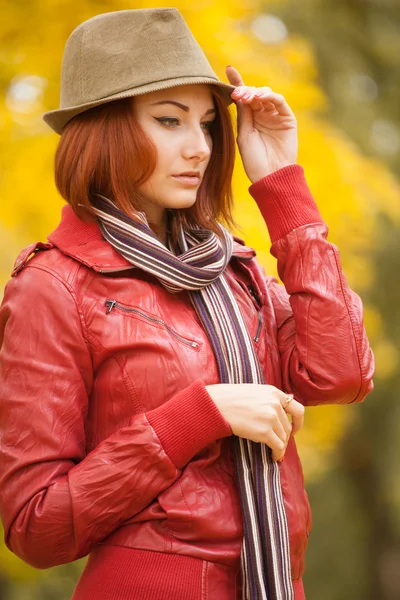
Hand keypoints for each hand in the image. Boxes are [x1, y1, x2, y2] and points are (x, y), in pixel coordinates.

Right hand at [205, 383, 303, 461]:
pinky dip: (278, 454)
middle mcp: (276, 404)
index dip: (298, 422)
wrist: (217, 405)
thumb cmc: (230, 399)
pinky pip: (278, 446)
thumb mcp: (254, 392)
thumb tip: (278, 413)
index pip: (296, 408)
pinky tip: (273, 457)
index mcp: (274, 392)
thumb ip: (268, 399)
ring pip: (284, 438)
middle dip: (284, 437)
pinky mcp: (265, 431)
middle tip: (277, 443)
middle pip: (288, 426)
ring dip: (280, 446)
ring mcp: (271, 417)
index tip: (294, 429)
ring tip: (274, 451)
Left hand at [225, 65, 297, 182]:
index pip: (243, 97)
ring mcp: (275, 116)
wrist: (270, 175)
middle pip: (254, 94)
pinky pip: (279, 101)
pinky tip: (259, 98)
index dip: (237, 82)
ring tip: (247, 97)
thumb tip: (237, 94)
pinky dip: (269, 96)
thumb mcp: (244, 134)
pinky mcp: (287, 118)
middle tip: (237, 94)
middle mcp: (263, 115)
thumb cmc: (254, 160)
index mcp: (250, 119)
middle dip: (244, 90)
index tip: (228, 69)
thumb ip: (243, 114)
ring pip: (266, 95)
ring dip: (255, 93)